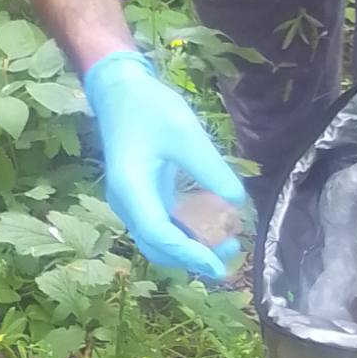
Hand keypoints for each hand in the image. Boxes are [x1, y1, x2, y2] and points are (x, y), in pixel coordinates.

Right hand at [84, 51, 245, 279]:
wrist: (120, 91)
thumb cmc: (149, 107)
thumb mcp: (185, 132)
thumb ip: (210, 168)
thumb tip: (236, 201)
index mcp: (130, 188)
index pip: (158, 234)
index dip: (189, 254)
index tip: (218, 265)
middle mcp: (127, 203)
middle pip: (158, 246)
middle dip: (193, 257)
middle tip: (232, 252)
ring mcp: (134, 202)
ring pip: (161, 239)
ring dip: (192, 247)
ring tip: (229, 242)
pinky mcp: (143, 197)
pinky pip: (164, 224)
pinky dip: (188, 231)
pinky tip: (215, 225)